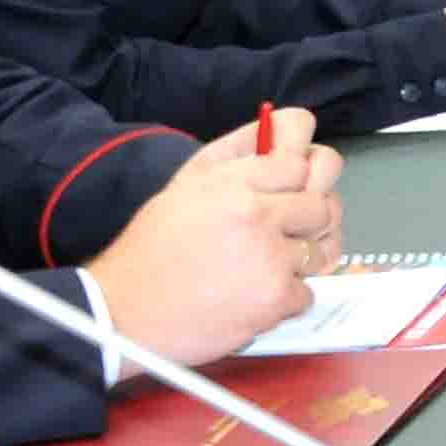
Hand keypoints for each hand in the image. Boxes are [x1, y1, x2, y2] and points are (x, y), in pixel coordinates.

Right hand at [92, 115, 340, 363]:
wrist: (122, 315)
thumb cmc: (150, 250)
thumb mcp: (184, 187)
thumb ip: (234, 155)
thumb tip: (278, 131)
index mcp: (231, 183)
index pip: (300, 160)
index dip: (300, 175)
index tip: (292, 189)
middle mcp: (255, 214)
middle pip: (323, 204)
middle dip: (309, 219)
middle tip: (285, 231)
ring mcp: (270, 258)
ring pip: (323, 248)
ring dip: (302, 259)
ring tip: (268, 265)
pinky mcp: (275, 298)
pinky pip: (309, 291)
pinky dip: (286, 298)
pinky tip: (253, 295)